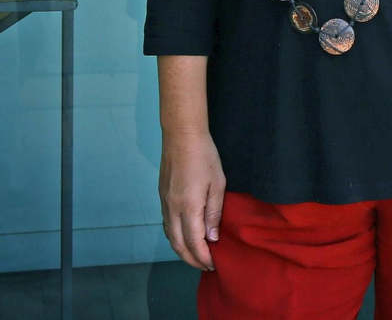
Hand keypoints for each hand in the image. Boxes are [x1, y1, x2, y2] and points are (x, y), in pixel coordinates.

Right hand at [159, 131, 225, 271]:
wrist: (181, 138)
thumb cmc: (205, 158)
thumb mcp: (217, 185)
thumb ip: (214, 213)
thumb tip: (211, 238)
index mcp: (188, 207)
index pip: (193, 242)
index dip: (202, 256)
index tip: (212, 264)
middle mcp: (172, 210)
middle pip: (178, 244)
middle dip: (191, 259)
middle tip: (205, 266)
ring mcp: (164, 204)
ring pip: (169, 236)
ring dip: (181, 250)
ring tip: (196, 256)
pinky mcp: (162, 198)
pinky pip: (166, 225)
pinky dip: (175, 237)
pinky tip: (184, 237)